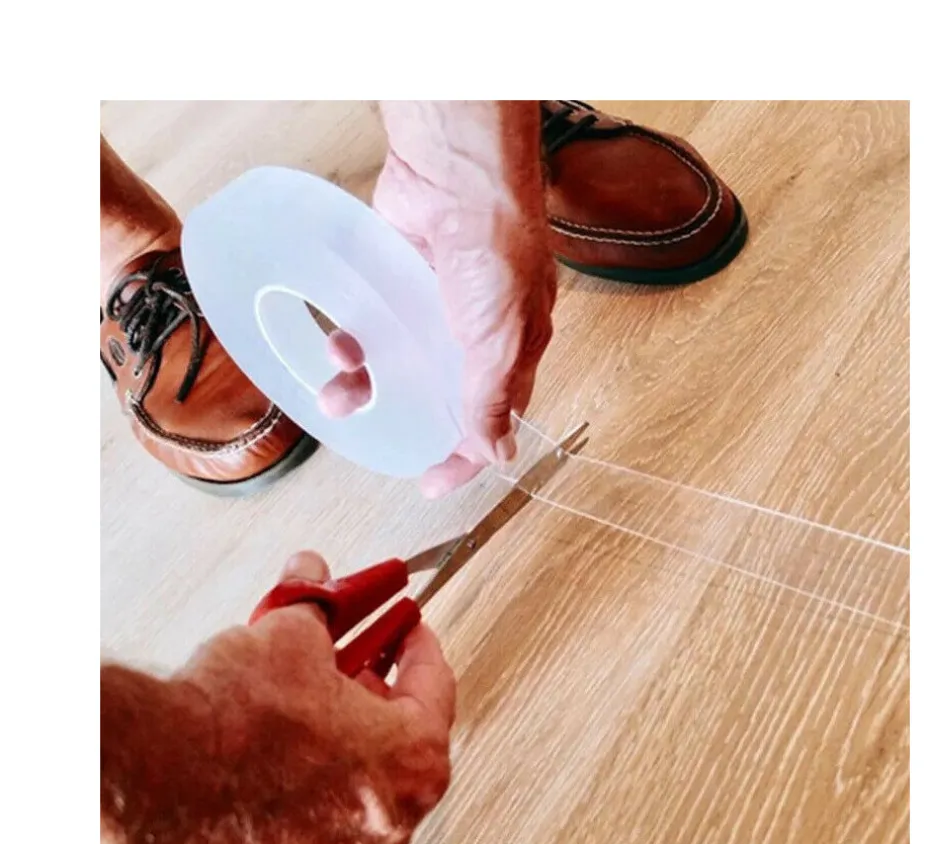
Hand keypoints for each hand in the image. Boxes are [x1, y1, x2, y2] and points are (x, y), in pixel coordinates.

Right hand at [100, 551, 455, 843]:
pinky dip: (304, 771)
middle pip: (399, 735)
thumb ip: (314, 606)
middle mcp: (386, 821)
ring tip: (303, 688)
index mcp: (413, 763)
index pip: (436, 686)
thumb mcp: (288, 637)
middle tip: (357, 652)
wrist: (149, 790)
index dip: (417, 642)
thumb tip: (311, 580)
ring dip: (338, 727)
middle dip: (374, 684)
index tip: (409, 627)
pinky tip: (273, 736)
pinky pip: (314, 808)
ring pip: (356, 775)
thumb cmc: (229, 730)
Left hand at [319, 101, 556, 497]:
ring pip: (398, 362)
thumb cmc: (495, 249)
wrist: (457, 173)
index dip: (465, 456)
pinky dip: (354, 340)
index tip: (432, 483)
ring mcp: (434, 304)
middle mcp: (474, 331)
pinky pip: (373, 324)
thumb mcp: (501, 337)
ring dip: (367, 383)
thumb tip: (499, 453)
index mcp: (512, 350)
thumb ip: (494, 397)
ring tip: (337, 395)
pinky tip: (337, 344)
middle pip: (439, 393)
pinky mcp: (399, 279)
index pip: (492, 418)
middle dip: (407, 417)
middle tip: (376, 434)